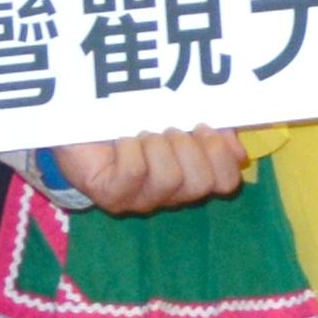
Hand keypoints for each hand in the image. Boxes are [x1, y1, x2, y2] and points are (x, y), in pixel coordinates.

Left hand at [52, 128, 252, 215]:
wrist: (79, 126)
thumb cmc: (132, 120)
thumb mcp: (179, 119)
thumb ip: (213, 132)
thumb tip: (238, 151)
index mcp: (189, 175)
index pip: (225, 183)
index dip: (221, 156)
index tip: (204, 127)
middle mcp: (167, 194)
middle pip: (200, 184)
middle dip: (188, 147)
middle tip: (169, 129)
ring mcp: (138, 198)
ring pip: (169, 180)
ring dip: (158, 145)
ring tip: (143, 133)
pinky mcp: (110, 194)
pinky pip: (134, 173)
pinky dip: (131, 149)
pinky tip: (122, 139)